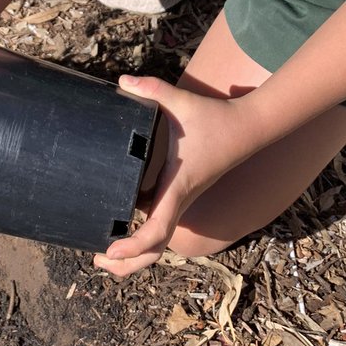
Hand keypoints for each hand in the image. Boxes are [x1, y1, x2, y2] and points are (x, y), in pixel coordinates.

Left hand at [93, 75, 234, 278]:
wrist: (247, 127)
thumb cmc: (215, 117)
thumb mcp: (182, 101)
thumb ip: (153, 90)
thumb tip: (121, 81)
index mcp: (177, 186)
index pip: (156, 230)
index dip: (133, 246)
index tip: (109, 249)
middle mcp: (180, 200)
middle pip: (156, 250)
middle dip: (128, 263)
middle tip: (97, 260)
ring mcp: (182, 200)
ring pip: (159, 240)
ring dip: (135, 253)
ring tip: (104, 251)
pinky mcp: (181, 194)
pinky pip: (161, 223)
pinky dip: (143, 233)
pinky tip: (121, 221)